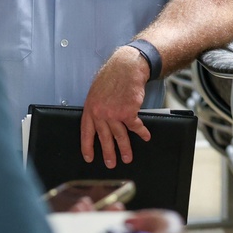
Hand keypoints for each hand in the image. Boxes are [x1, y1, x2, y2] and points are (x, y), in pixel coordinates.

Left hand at [81, 47, 151, 167]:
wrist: (126, 67)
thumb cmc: (112, 76)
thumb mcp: (96, 91)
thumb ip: (96, 107)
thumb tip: (98, 120)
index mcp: (90, 109)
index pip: (86, 132)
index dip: (87, 146)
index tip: (89, 157)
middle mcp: (101, 114)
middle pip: (104, 138)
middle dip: (108, 153)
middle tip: (111, 164)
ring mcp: (114, 114)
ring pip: (120, 136)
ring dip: (125, 149)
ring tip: (127, 158)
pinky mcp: (128, 112)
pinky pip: (135, 127)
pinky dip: (142, 133)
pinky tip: (146, 137)